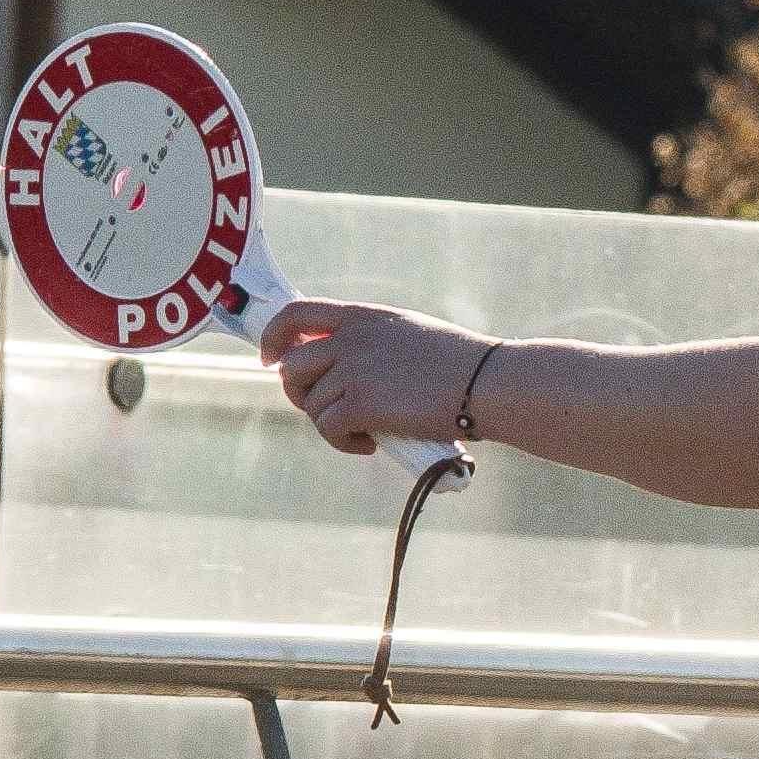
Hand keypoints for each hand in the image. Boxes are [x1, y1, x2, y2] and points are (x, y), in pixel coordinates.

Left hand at [261, 297, 480, 457]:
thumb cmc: (461, 365)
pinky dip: (344, 443)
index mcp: (363, 316)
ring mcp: (353, 370)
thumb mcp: (408, 335)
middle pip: (292, 367)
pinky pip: (328, 428)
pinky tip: (370, 445)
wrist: (487, 383)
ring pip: (311, 403)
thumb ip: (370, 343)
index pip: (295, 314)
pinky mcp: (360, 403)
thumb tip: (340, 371)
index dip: (274, 337)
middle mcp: (351, 339)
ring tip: (363, 432)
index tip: (271, 358)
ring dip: (330, 424)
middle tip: (329, 411)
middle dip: (301, 394)